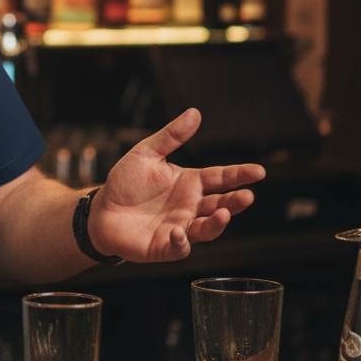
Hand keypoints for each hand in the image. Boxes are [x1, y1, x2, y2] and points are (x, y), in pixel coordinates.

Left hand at [87, 108, 264, 262]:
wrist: (101, 211)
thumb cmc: (125, 183)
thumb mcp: (146, 153)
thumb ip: (171, 136)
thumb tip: (194, 113)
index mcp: (190, 183)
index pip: (221, 178)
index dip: (240, 175)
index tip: (259, 171)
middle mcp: (191, 207)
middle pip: (221, 205)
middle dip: (236, 202)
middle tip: (247, 196)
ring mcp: (181, 228)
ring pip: (207, 229)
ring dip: (217, 223)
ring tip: (224, 214)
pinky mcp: (164, 247)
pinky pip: (179, 247)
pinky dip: (182, 241)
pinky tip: (179, 231)